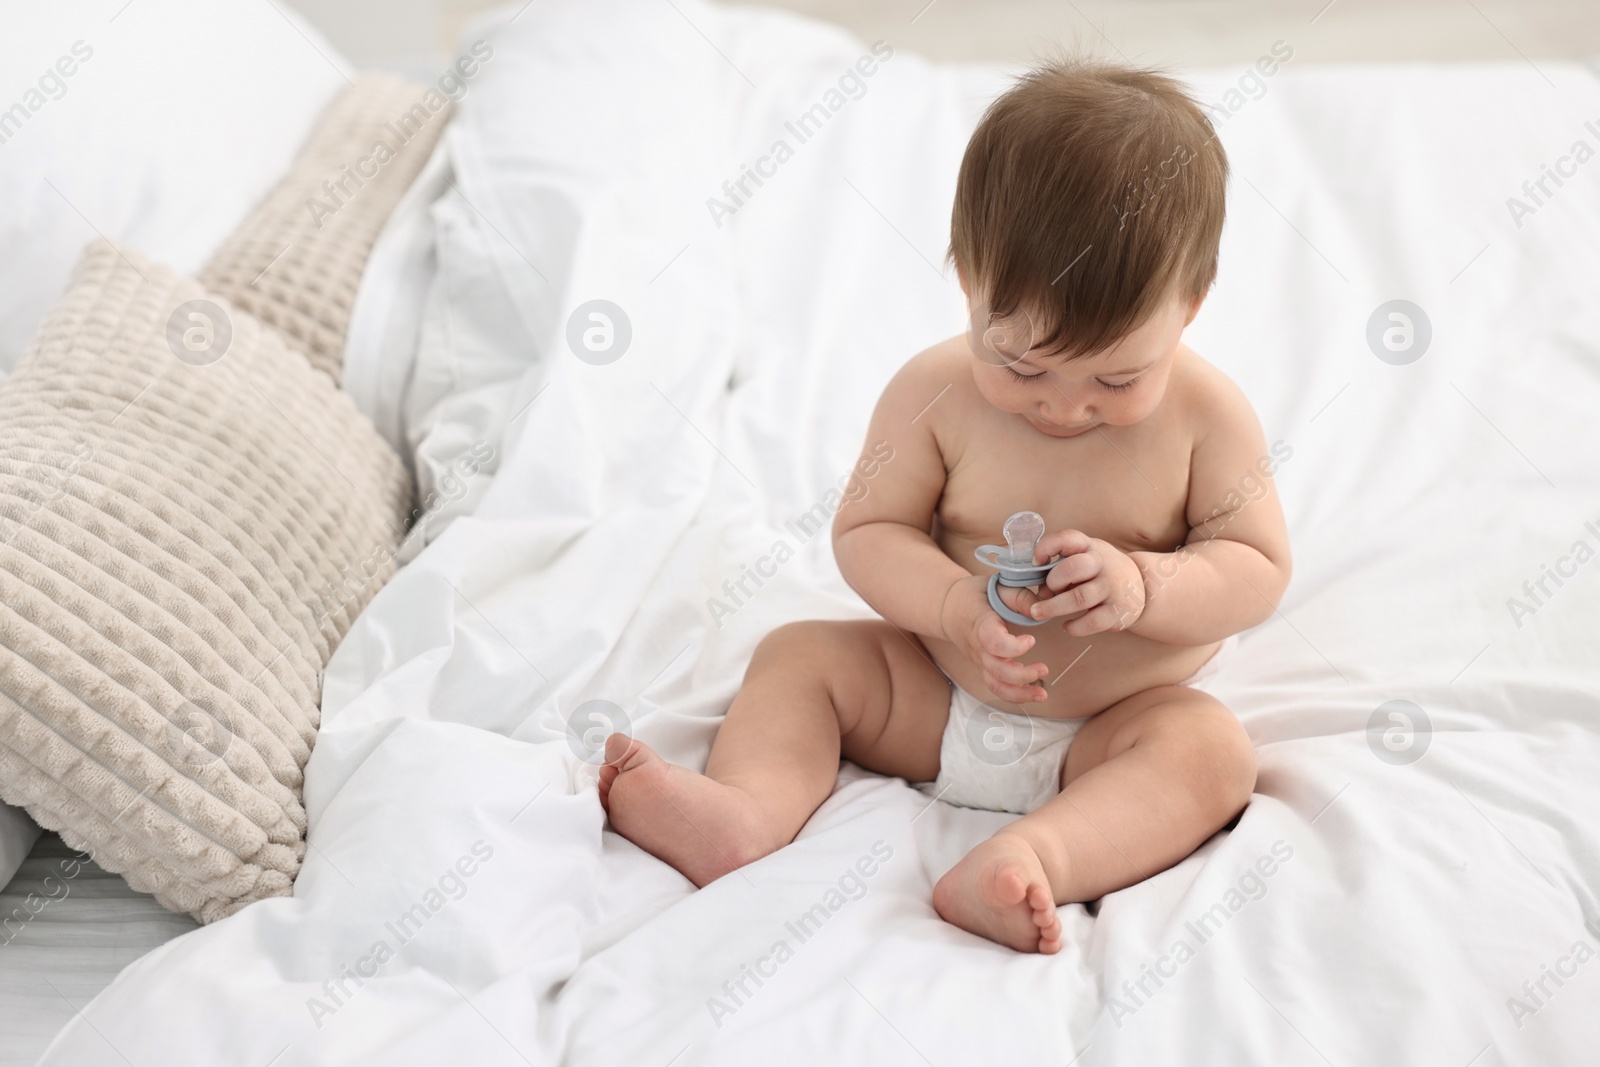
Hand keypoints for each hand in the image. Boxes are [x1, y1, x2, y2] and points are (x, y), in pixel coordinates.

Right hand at [939, 574, 1049, 702]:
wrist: (949, 608)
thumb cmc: (975, 596)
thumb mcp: (997, 586)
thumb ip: (1021, 597)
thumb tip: (1042, 612)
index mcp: (981, 624)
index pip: (994, 643)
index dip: (1013, 647)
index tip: (1031, 639)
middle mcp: (979, 647)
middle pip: (997, 670)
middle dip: (1022, 675)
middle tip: (1044, 669)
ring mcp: (980, 661)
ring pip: (996, 685)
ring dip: (1020, 694)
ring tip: (1043, 694)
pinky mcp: (984, 668)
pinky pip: (996, 687)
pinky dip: (1014, 695)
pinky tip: (1032, 693)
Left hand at [1025, 529, 1146, 635]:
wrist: (1142, 587)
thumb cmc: (1101, 571)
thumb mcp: (1086, 557)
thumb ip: (1062, 566)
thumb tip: (1039, 589)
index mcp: (1090, 547)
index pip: (1068, 538)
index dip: (1047, 547)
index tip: (1037, 561)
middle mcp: (1102, 564)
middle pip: (1073, 568)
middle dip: (1052, 582)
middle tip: (1045, 592)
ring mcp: (1112, 588)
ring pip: (1080, 598)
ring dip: (1053, 607)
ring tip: (1038, 612)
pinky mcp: (1118, 612)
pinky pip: (1092, 622)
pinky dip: (1074, 627)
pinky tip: (1066, 626)